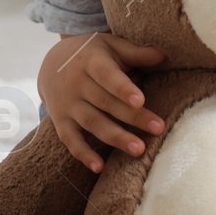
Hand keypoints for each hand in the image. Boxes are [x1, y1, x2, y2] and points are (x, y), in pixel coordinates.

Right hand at [38, 32, 167, 172]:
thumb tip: (164, 54)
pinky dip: (83, 154)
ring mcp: (67, 104)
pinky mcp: (60, 121)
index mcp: (91, 62)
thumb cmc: (92, 55)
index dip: (122, 88)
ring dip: (115, 137)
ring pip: (92, 123)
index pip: (107, 75)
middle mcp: (76, 83)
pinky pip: (70, 140)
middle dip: (133, 117)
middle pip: (106, 102)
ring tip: (139, 149)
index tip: (140, 100)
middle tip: (158, 129)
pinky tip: (99, 167)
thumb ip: (137, 52)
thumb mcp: (111, 47)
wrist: (51, 62)